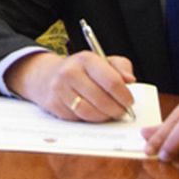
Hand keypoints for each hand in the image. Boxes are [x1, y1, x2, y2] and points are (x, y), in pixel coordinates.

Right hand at [7, 51, 135, 121]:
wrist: (48, 75)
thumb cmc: (82, 70)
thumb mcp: (102, 61)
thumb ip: (120, 67)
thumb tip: (130, 80)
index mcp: (86, 59)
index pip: (111, 81)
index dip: (124, 95)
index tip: (129, 101)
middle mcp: (70, 72)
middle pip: (101, 99)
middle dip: (116, 109)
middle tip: (123, 112)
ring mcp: (60, 89)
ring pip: (89, 112)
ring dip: (103, 117)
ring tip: (110, 113)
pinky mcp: (54, 104)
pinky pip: (77, 118)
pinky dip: (89, 119)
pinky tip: (94, 113)